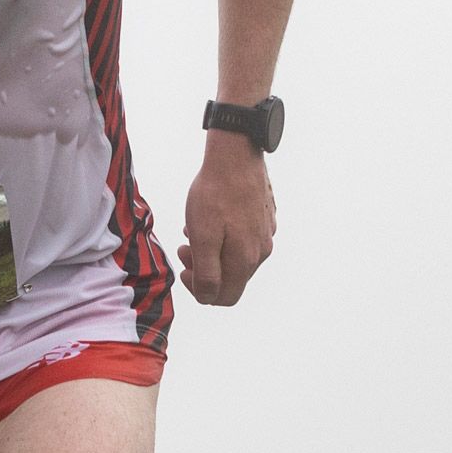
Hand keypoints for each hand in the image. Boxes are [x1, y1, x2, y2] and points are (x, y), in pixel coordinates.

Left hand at [178, 141, 275, 304]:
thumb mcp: (202, 236)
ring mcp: (266, 234)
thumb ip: (207, 272)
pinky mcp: (265, 219)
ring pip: (237, 259)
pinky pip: (244, 240)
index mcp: (245, 260)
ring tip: (194, 231)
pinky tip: (212, 219)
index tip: (185, 270)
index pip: (225, 297)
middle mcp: (261, 251)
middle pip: (231, 280)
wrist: (236, 155)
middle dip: (205, 271)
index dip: (201, 292)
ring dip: (213, 253)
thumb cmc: (214, 194)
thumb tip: (208, 297)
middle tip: (185, 249)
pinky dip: (225, 237)